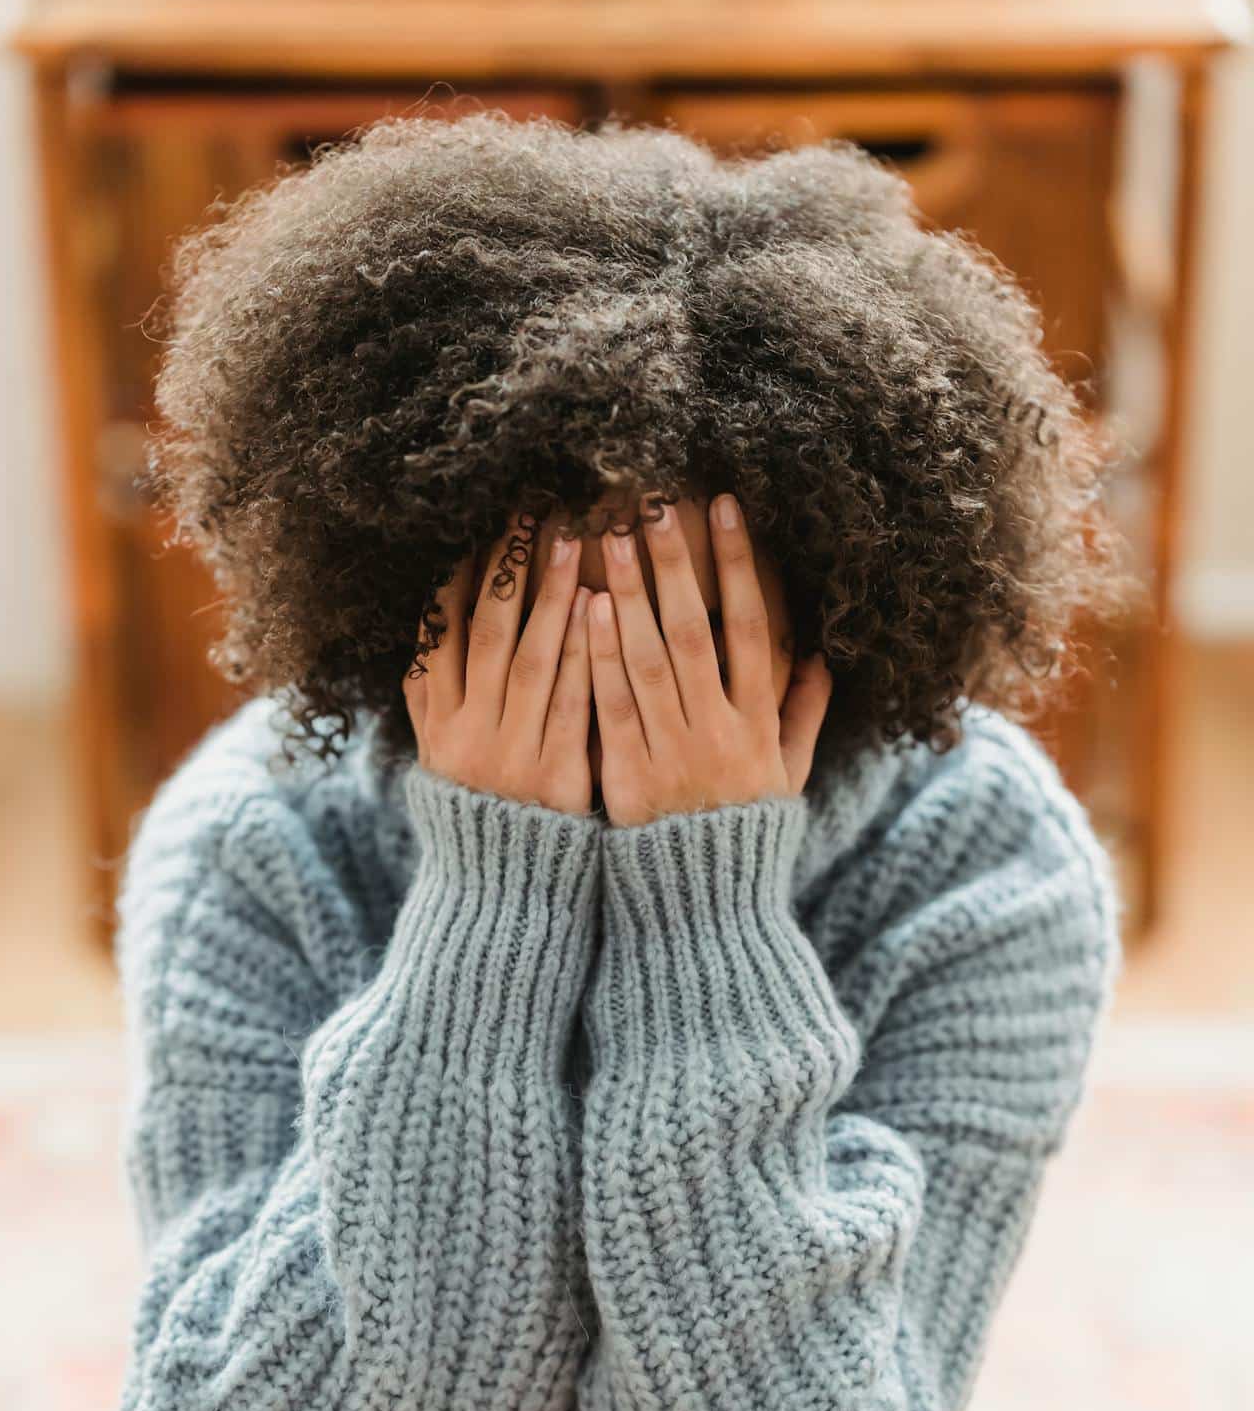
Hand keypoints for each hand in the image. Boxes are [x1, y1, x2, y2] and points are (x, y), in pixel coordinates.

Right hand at [403, 513, 593, 815]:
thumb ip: (432, 696)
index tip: (476, 527)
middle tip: (527, 509)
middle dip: (505, 567)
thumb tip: (427, 623)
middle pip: (485, 633)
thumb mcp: (439, 757)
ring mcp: (511, 754)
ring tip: (568, 538)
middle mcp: (468, 734)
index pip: (439, 636)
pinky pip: (569, 703)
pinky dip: (580, 652)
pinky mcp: (555, 776)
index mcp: (437, 724)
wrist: (503, 891)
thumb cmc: (480, 811)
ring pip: (527, 659)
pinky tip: (598, 606)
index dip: (456, 579)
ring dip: (548, 594)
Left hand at [587, 492, 831, 828]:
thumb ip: (804, 715)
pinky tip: (586, 610)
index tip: (727, 508)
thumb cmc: (744, 833)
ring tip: (609, 539)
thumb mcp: (788, 777)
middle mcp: (719, 731)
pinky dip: (600, 657)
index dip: (741, 566)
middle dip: (675, 564)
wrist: (704, 906)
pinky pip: (612, 707)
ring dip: (630, 595)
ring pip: (649, 661)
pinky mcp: (628, 777)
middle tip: (653, 504)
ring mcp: (673, 753)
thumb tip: (823, 657)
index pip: (755, 629)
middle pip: (696, 632)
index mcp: (760, 725)